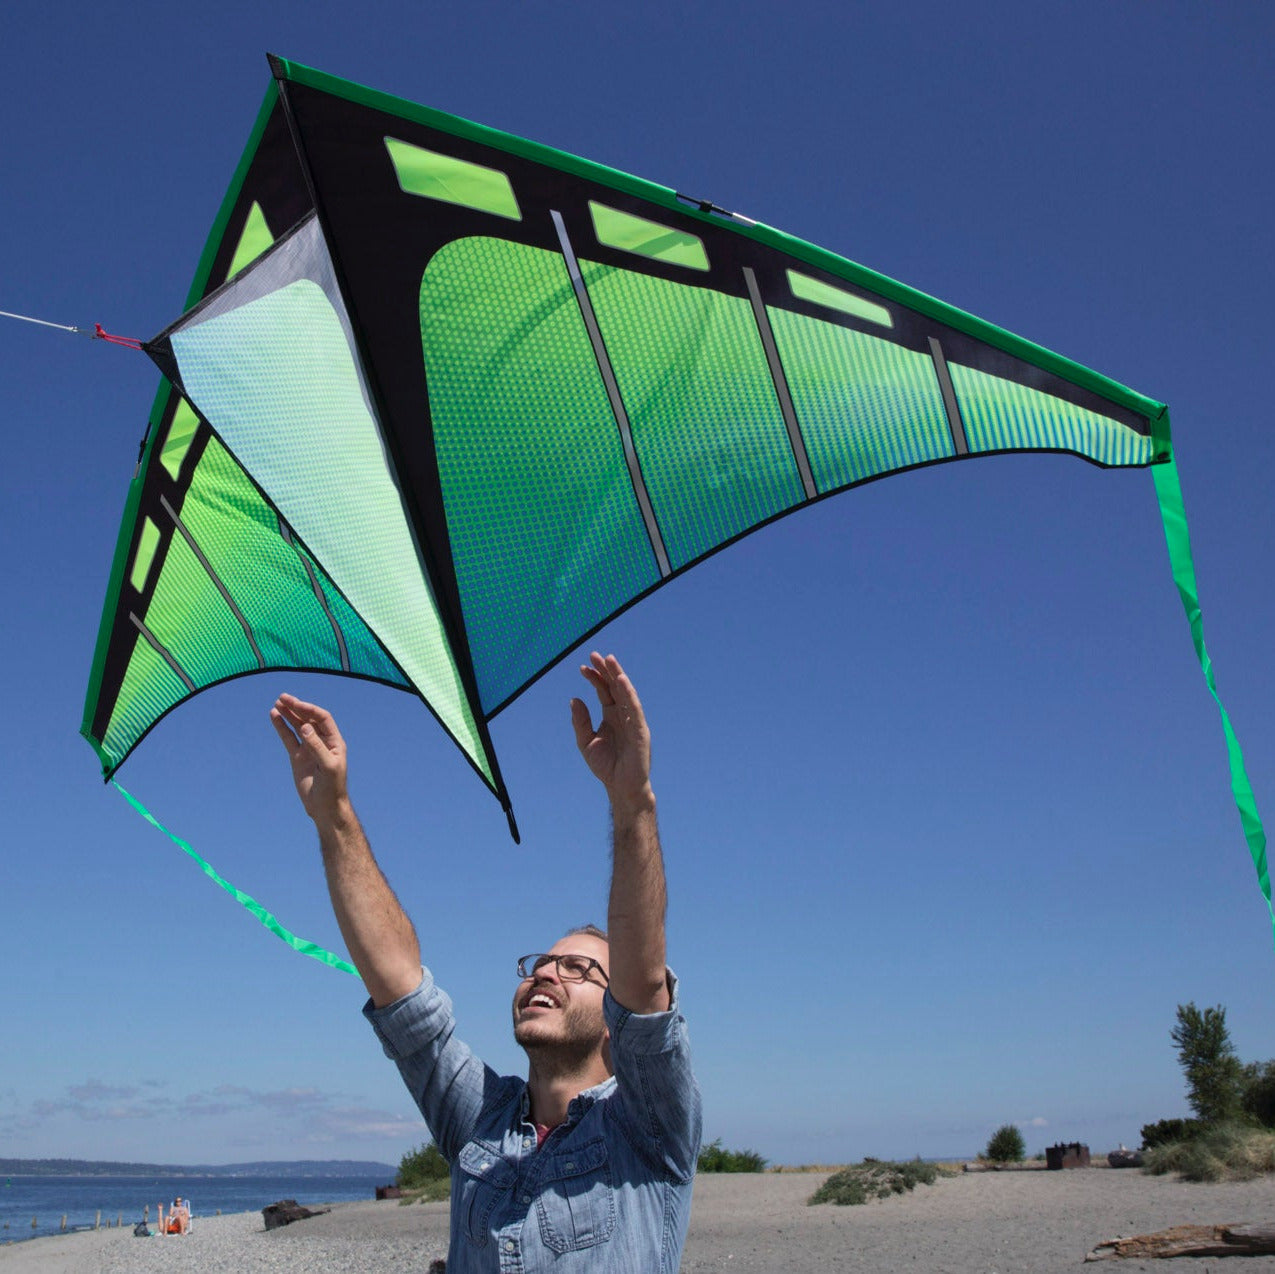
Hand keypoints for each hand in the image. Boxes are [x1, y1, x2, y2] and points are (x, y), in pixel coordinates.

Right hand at [270, 693, 349, 825]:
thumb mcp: (328, 766)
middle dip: (297, 707)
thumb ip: (317, 747)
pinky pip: (289, 738)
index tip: (296, 704)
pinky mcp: (297, 757)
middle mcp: (322, 741)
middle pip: (308, 719)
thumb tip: (305, 727)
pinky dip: (282, 727)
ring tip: (277, 703)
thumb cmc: (332, 787)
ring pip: (297, 726)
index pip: (322, 718)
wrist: (324, 807)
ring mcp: (309, 748)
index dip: (309, 709)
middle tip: (283, 697)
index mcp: (334, 741)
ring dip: (288, 714)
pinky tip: (275, 716)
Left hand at [570, 652, 654, 816]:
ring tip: (609, 660)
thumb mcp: (586, 742)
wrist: (620, 787)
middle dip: (606, 670)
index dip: (594, 678)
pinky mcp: (640, 730)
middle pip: (615, 687)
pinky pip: (634, 708)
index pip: (603, 691)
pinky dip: (629, 693)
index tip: (582, 667)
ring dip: (618, 675)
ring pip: (626, 693)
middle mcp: (623, 715)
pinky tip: (621, 680)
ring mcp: (633, 720)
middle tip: (595, 655)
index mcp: (611, 716)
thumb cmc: (606, 766)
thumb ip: (580, 721)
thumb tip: (574, 699)